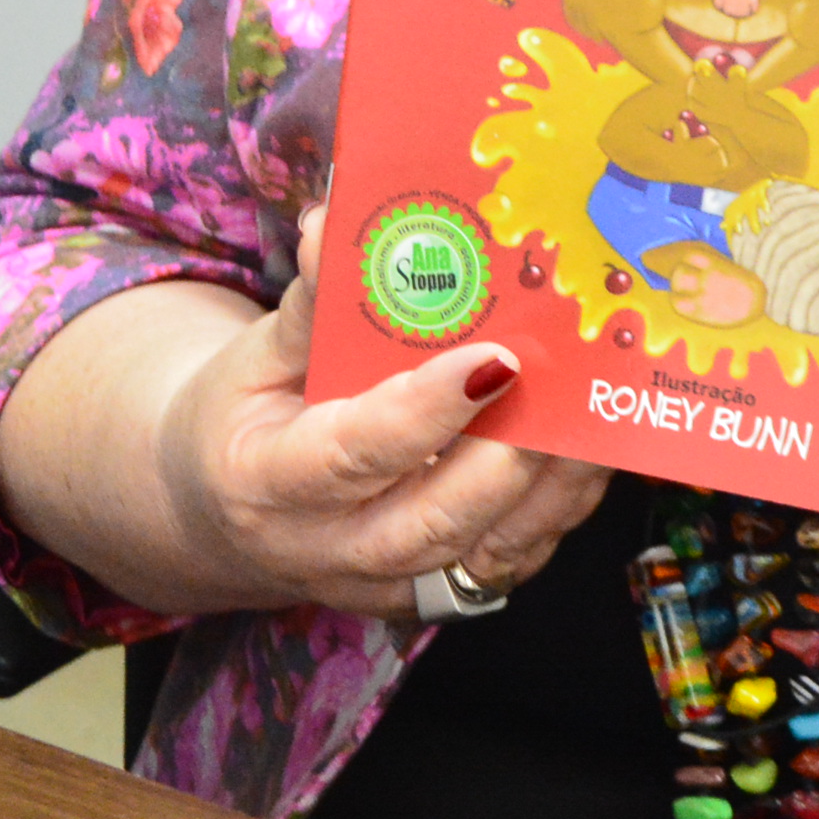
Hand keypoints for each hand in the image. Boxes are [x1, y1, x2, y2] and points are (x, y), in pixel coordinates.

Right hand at [144, 209, 610, 620]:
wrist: (222, 512)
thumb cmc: (245, 419)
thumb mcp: (256, 357)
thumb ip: (312, 300)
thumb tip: (336, 223)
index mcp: (268, 484)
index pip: (355, 453)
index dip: (428, 409)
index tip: (496, 358)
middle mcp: (327, 551)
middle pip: (433, 522)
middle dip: (510, 456)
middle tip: (564, 385)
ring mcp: (384, 585)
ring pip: (486, 553)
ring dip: (554, 486)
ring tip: (595, 409)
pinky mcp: (433, 595)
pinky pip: (510, 561)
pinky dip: (558, 509)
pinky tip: (589, 446)